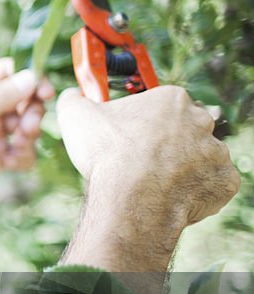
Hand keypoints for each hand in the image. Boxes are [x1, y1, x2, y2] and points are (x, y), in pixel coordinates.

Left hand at [0, 58, 54, 225]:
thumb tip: (30, 77)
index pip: (6, 72)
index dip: (29, 78)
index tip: (45, 93)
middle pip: (22, 97)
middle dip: (30, 112)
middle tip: (27, 129)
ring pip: (24, 124)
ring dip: (27, 135)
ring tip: (14, 149)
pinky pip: (21, 149)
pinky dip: (22, 156)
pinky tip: (8, 165)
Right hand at [57, 85, 238, 228]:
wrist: (130, 198)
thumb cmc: (106, 154)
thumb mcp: (75, 117)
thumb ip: (73, 99)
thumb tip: (71, 95)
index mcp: (172, 100)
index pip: (162, 106)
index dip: (143, 122)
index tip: (130, 135)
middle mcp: (201, 121)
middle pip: (186, 130)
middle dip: (167, 144)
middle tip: (140, 160)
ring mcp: (216, 153)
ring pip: (200, 158)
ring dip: (181, 168)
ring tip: (152, 183)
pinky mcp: (223, 182)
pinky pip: (210, 185)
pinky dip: (194, 192)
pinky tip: (169, 196)